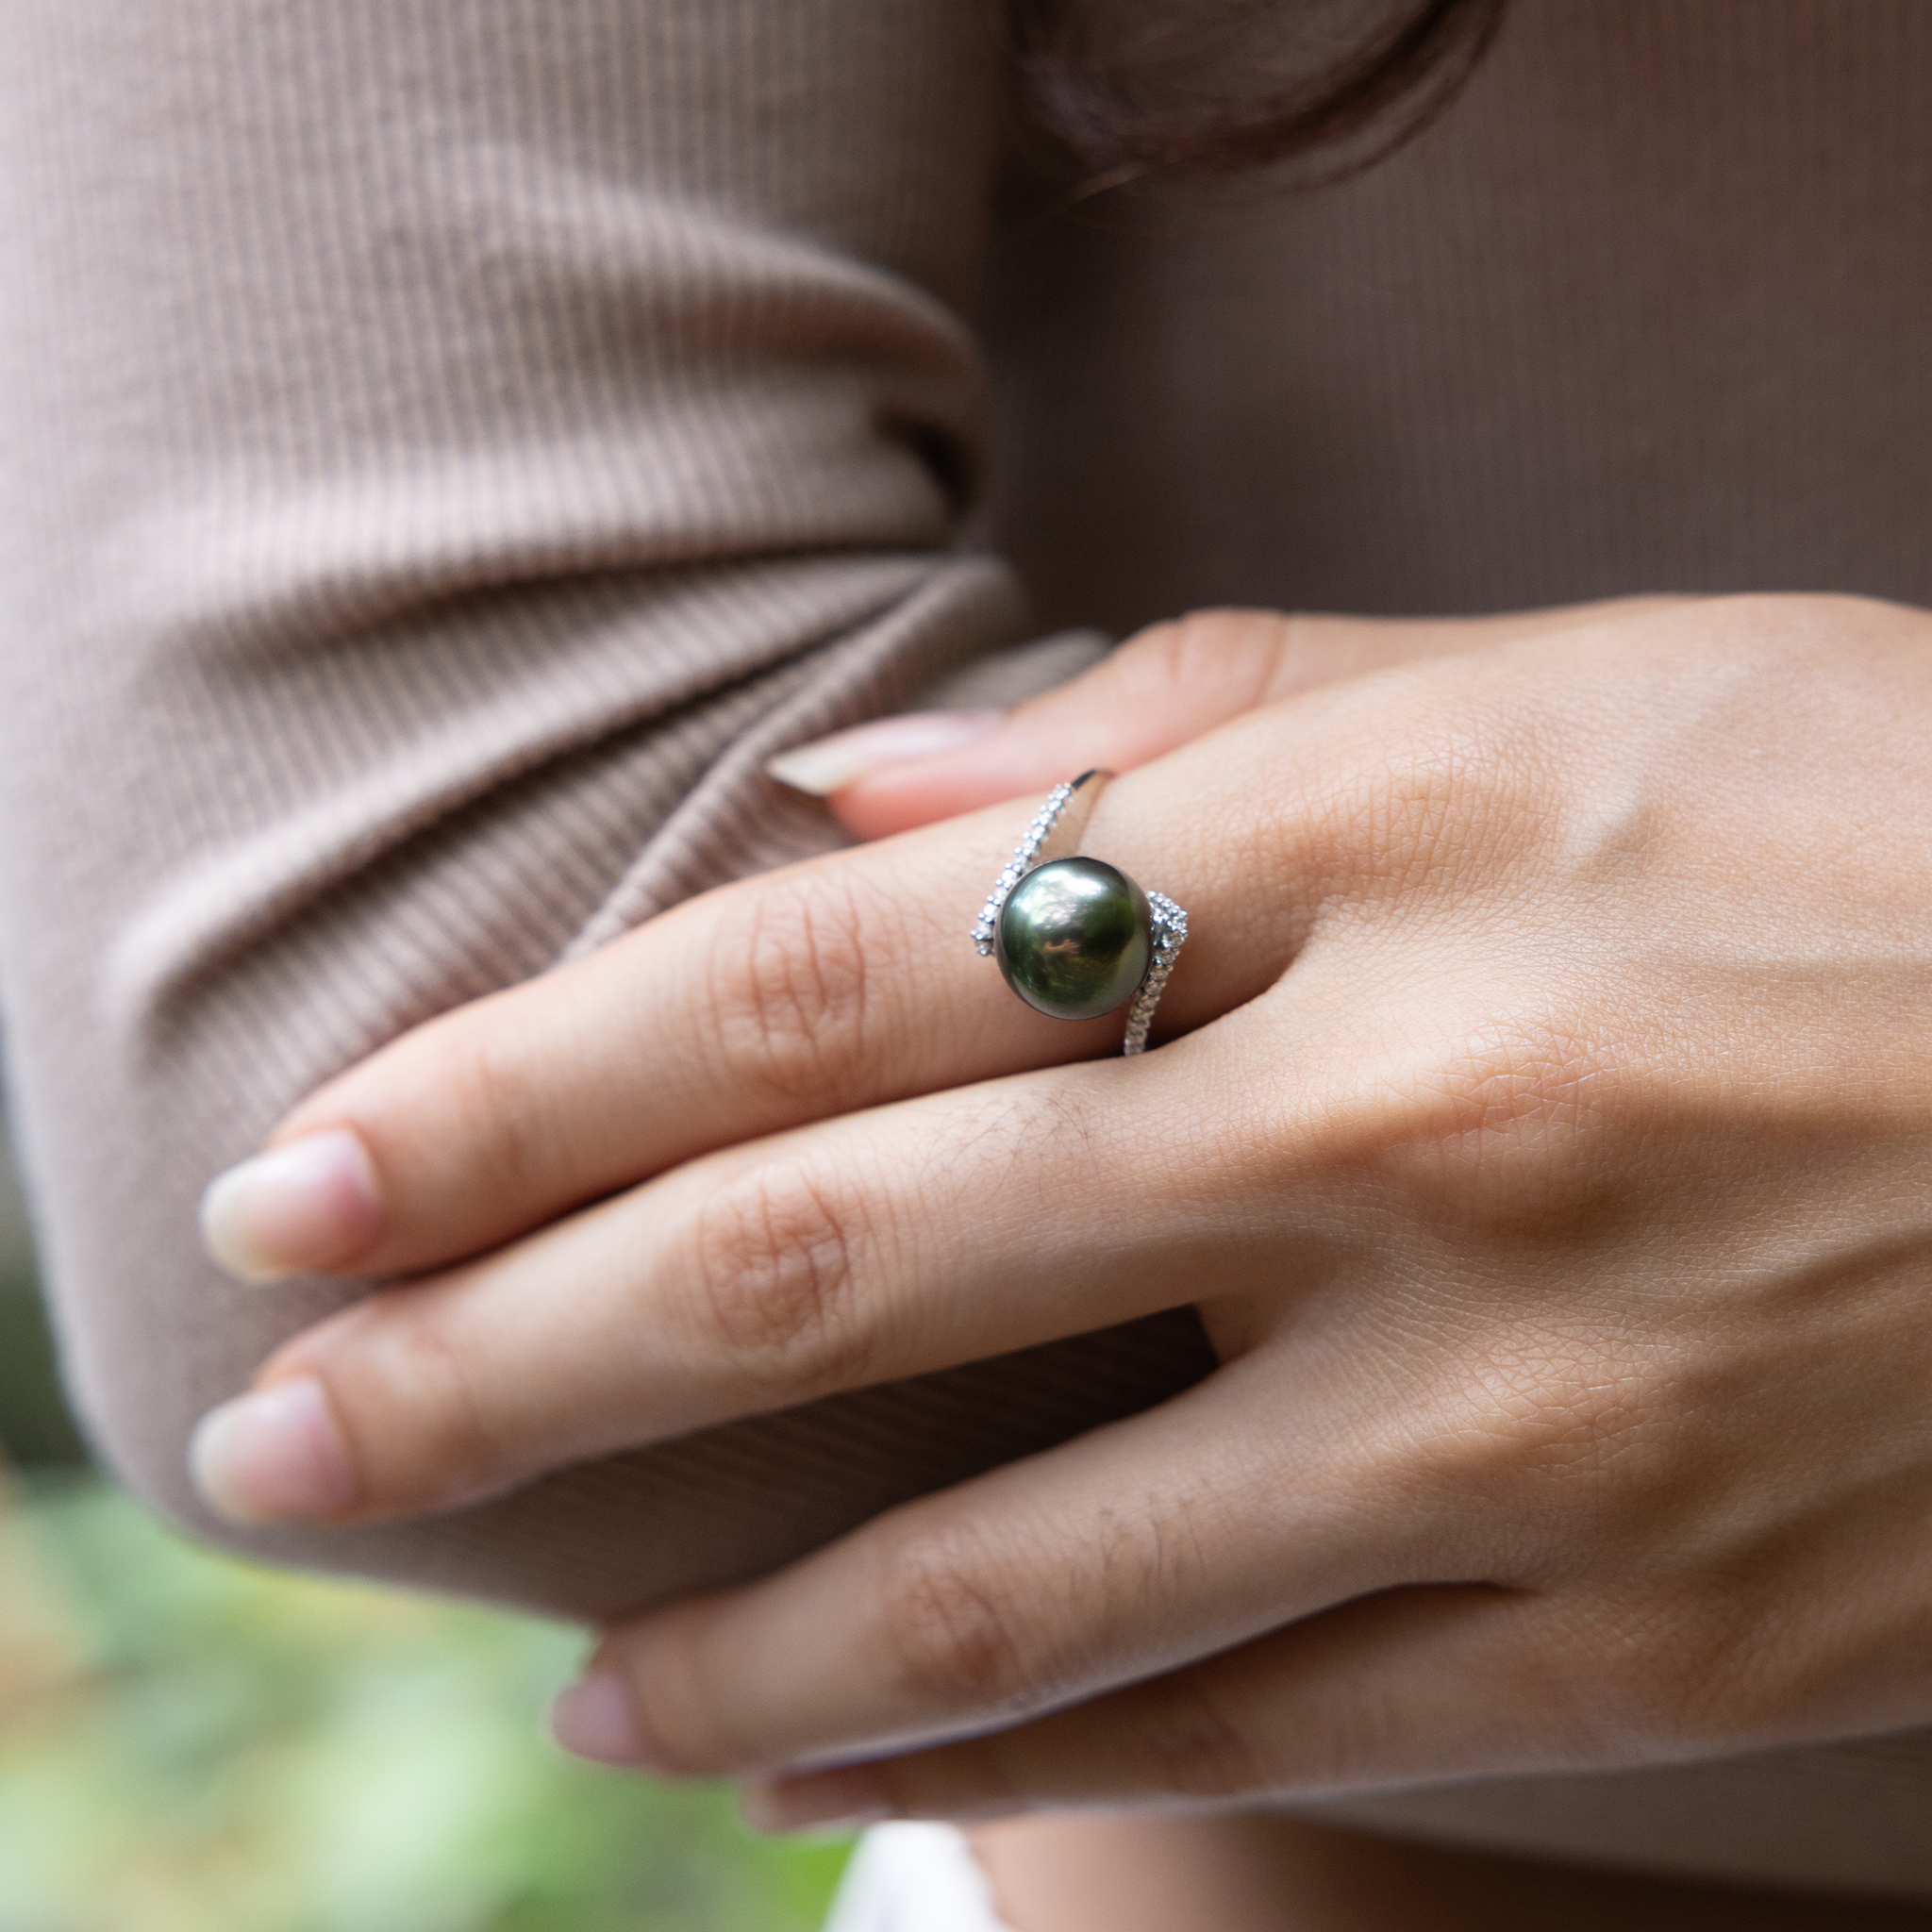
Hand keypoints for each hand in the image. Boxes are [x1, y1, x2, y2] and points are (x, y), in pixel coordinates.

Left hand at [189, 595, 1931, 1830]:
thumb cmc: (1859, 826)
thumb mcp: (1547, 684)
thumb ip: (1189, 728)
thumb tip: (856, 819)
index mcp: (1360, 844)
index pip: (821, 978)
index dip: (526, 1090)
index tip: (312, 1183)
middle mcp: (1402, 1117)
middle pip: (830, 1262)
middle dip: (502, 1367)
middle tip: (282, 1446)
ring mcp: (1520, 1391)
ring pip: (1004, 1565)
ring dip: (724, 1641)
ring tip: (550, 1674)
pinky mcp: (1636, 1613)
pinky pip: (1238, 1708)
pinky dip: (997, 1752)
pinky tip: (824, 1764)